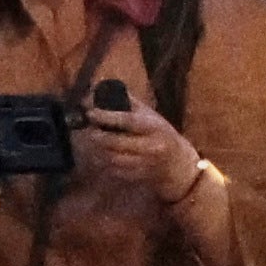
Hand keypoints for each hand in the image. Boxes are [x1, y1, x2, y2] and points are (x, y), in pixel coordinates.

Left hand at [81, 98, 209, 206]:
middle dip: (97, 135)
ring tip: (90, 141)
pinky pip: (114, 170)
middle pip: (116, 142)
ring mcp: (144, 163)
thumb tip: (105, 90)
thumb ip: (131, 103)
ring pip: (112, 158)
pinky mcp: (138, 176)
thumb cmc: (160, 134)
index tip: (91, 112)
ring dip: (97, 150)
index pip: (127, 120)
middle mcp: (150, 146)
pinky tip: (99, 155)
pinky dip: (103, 162)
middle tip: (87, 129)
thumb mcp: (151, 116)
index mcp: (154, 127)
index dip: (106, 116)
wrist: (178, 163)